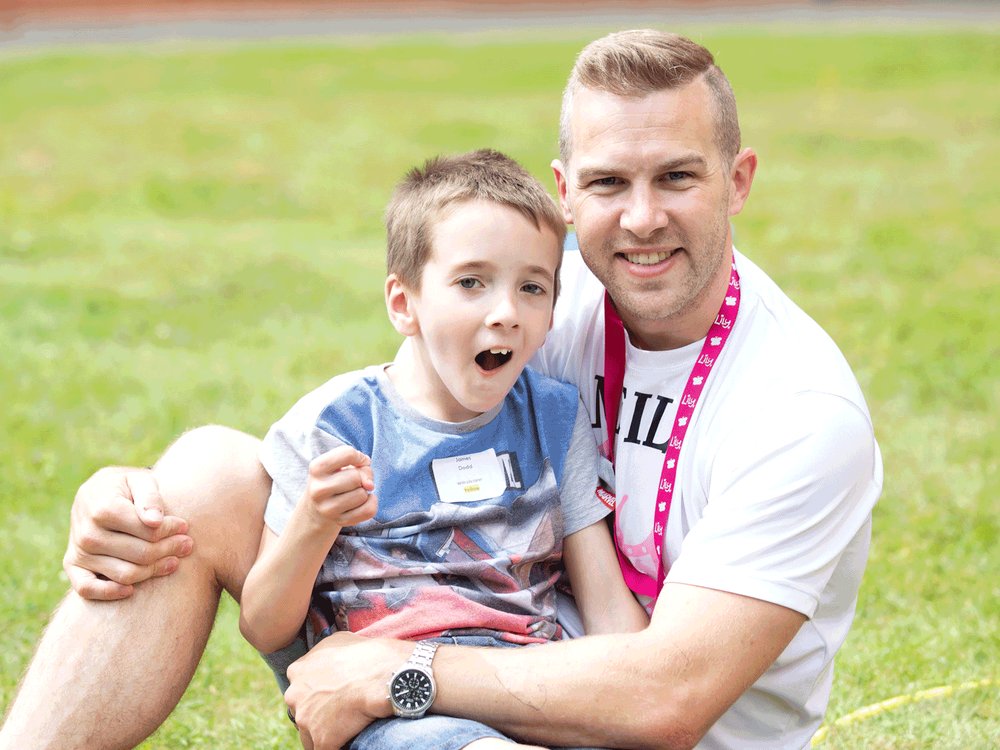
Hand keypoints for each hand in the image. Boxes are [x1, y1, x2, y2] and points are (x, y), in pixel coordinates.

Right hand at [64, 467, 192, 599]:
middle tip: (187, 545)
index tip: (184, 527)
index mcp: (103, 508)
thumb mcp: (139, 480)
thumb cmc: (125, 486)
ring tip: (174, 561)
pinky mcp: (72, 566)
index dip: (171, 530)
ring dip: (153, 571)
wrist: (97, 492)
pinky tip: (132, 590)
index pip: (148, 531)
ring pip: (124, 574)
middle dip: (169, 550)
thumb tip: (155, 521)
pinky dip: (109, 593)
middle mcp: (87, 533)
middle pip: (140, 554)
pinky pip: (87, 589)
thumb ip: (150, 497)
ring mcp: (78, 551)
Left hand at [285, 632, 407, 749]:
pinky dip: (338, 745)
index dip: (318, 694)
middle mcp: (295, 695)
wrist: (385, 677)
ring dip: (328, 733)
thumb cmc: (368, 655)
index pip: (302, 689)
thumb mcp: (340, 640)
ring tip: (348, 728)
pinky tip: (350, 740)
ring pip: (311, 734)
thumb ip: (323, 653)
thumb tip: (327, 662)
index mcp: (298, 671)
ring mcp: (306, 719)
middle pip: (303, 712)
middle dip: (318, 715)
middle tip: (341, 713)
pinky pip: (325, 749)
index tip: (333, 696)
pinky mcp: (321, 739)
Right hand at [302, 447, 377, 529]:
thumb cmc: (335, 479)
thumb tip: (370, 485)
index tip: (356, 463)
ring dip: (364, 491)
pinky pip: (369, 510)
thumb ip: (360, 465)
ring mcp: (327, 508)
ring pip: (362, 494)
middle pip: (356, 477)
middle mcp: (318, 489)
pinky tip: (361, 502)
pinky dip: (371, 503)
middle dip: (362, 477)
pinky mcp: (339, 521)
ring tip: (353, 492)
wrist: (318, 508)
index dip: (359, 457)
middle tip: (355, 480)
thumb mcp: (341, 465)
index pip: (347, 454)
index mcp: (316, 468)